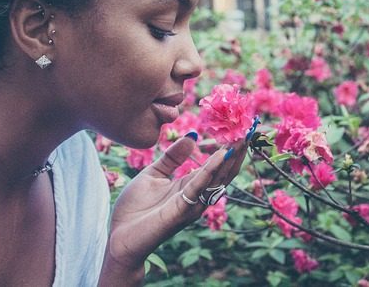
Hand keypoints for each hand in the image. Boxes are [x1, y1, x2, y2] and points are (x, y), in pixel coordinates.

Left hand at [99, 135, 246, 285]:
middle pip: (224, 172)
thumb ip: (172, 156)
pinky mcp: (182, 211)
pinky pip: (199, 187)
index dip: (229, 149)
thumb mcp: (153, 173)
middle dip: (237, 152)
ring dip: (230, 159)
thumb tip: (192, 136)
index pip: (217, 166)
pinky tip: (221, 155)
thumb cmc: (134, 209)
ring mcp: (192, 205)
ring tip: (242, 139)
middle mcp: (197, 196)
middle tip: (249, 130)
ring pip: (217, 179)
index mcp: (190, 186)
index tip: (240, 130)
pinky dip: (211, 170)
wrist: (119, 237)